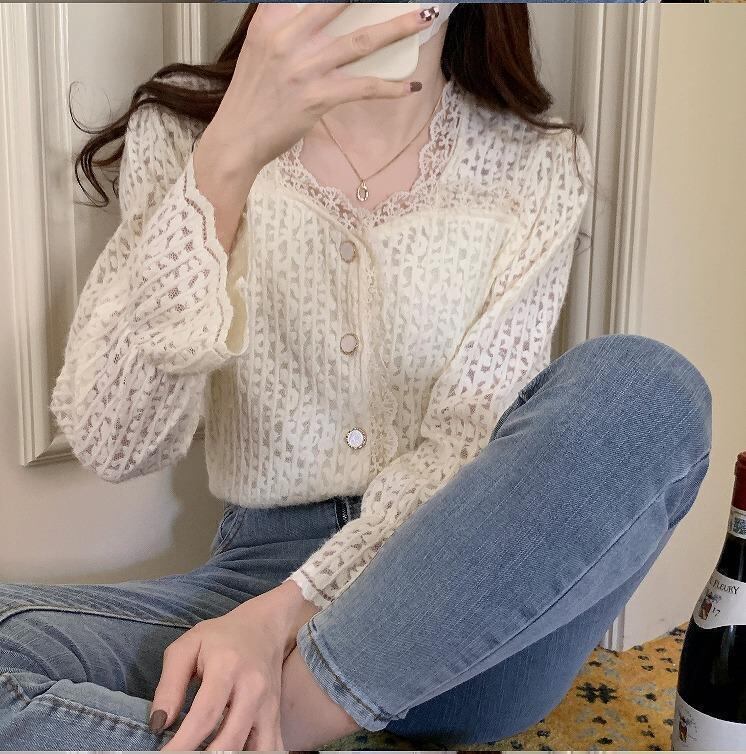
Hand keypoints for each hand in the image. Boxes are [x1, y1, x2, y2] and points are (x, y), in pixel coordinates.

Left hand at [154, 580, 318, 750]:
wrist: (264, 626)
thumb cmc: (221, 636)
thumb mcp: (188, 646)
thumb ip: (169, 684)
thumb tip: (159, 724)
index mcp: (227, 667)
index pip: (204, 716)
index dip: (182, 745)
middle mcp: (253, 689)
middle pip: (230, 741)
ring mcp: (269, 705)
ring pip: (256, 750)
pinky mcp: (277, 717)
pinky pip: (272, 749)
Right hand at [208, 3, 437, 174]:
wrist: (237, 138)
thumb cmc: (251, 96)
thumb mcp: (258, 47)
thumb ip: (281, 22)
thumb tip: (307, 10)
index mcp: (271, 22)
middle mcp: (288, 39)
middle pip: (340, 3)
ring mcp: (305, 68)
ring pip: (361, 41)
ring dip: (397, 29)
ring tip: (422, 19)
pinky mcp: (317, 98)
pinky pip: (362, 87)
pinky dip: (389, 87)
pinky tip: (409, 86)